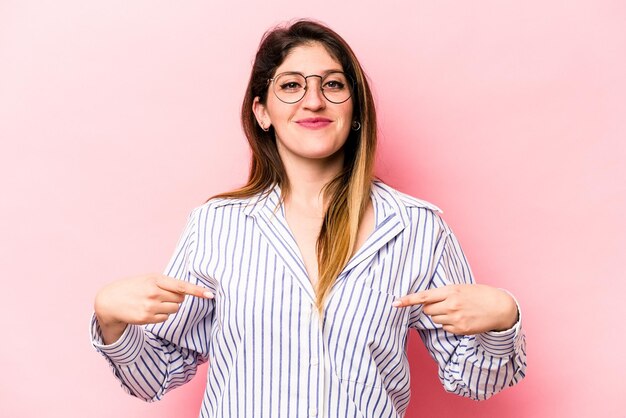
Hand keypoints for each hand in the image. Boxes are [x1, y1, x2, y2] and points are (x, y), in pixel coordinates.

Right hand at [94, 274, 213, 343]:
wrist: (110, 300)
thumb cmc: (134, 287)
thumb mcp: (149, 279)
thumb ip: (167, 283)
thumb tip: (185, 293)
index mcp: (156, 279)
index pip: (181, 286)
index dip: (197, 290)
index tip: (210, 294)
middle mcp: (154, 293)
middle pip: (180, 299)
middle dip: (175, 298)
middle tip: (160, 295)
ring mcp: (150, 307)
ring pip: (175, 309)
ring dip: (169, 307)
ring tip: (153, 302)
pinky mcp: (146, 318)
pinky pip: (165, 318)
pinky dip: (161, 315)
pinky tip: (148, 310)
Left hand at [392, 284, 517, 334]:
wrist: (500, 307)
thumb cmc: (479, 294)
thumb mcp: (461, 287)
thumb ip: (444, 293)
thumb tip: (427, 301)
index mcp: (450, 291)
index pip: (423, 296)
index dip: (407, 300)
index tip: (395, 303)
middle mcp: (451, 305)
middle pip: (427, 310)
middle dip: (431, 308)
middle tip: (444, 304)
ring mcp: (455, 318)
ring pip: (435, 320)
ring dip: (440, 316)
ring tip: (456, 311)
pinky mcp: (460, 329)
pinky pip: (445, 328)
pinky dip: (449, 324)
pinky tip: (461, 319)